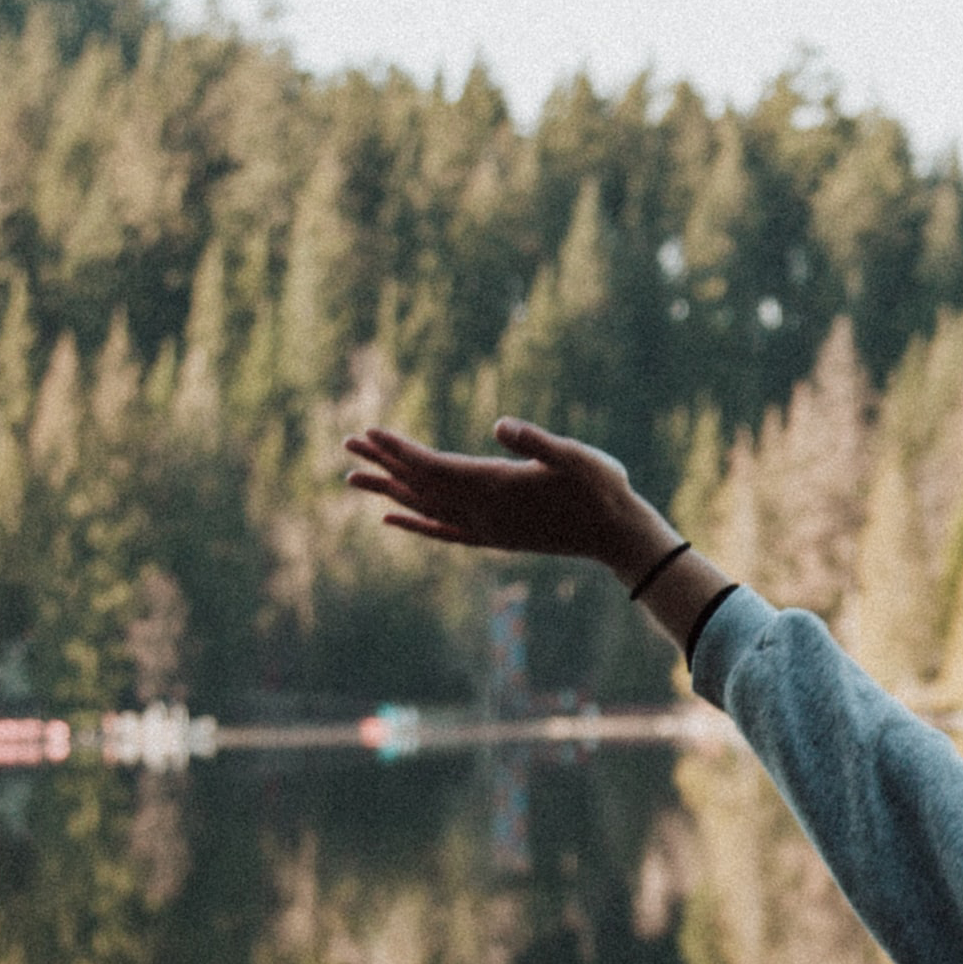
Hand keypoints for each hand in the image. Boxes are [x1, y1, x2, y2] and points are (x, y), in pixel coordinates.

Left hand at [345, 420, 673, 584]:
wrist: (615, 535)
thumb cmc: (601, 488)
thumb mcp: (576, 456)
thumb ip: (537, 442)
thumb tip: (500, 425)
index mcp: (496, 485)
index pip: (434, 467)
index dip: (399, 450)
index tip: (369, 433)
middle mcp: (481, 511)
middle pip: (419, 486)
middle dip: (382, 464)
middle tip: (347, 444)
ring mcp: (484, 527)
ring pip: (423, 508)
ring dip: (387, 491)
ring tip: (354, 478)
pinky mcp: (493, 538)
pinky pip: (441, 532)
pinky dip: (414, 524)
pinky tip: (391, 520)